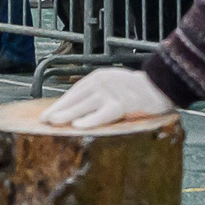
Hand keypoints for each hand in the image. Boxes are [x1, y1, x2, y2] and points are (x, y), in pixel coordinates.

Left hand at [42, 65, 176, 129]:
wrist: (161, 86)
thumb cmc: (136, 91)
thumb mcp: (112, 88)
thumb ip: (96, 96)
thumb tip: (75, 112)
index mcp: (97, 78)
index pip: (74, 93)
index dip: (60, 104)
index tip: (47, 114)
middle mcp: (101, 83)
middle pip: (75, 99)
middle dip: (58, 110)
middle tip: (44, 120)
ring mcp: (111, 92)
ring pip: (84, 106)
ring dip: (67, 115)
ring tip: (54, 122)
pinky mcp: (122, 104)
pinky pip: (103, 114)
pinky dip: (90, 120)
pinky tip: (78, 125)